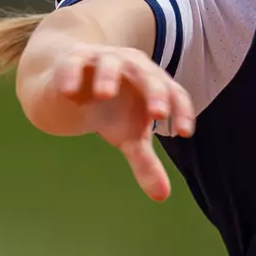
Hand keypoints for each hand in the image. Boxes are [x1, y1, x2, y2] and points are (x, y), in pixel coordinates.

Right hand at [44, 45, 194, 200]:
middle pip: (148, 74)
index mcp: (151, 83)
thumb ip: (145, 162)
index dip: (182, 110)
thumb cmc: (109, 110)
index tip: (185, 132)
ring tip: (104, 94)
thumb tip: (162, 195)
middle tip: (158, 112)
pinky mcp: (73, 60)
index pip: (174, 92)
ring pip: (110, 63)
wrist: (69, 87)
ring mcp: (102, 59)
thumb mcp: (127, 136)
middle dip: (154, 91)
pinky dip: (72, 74)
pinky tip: (69, 92)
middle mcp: (131, 66)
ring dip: (108, 77)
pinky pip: (74, 63)